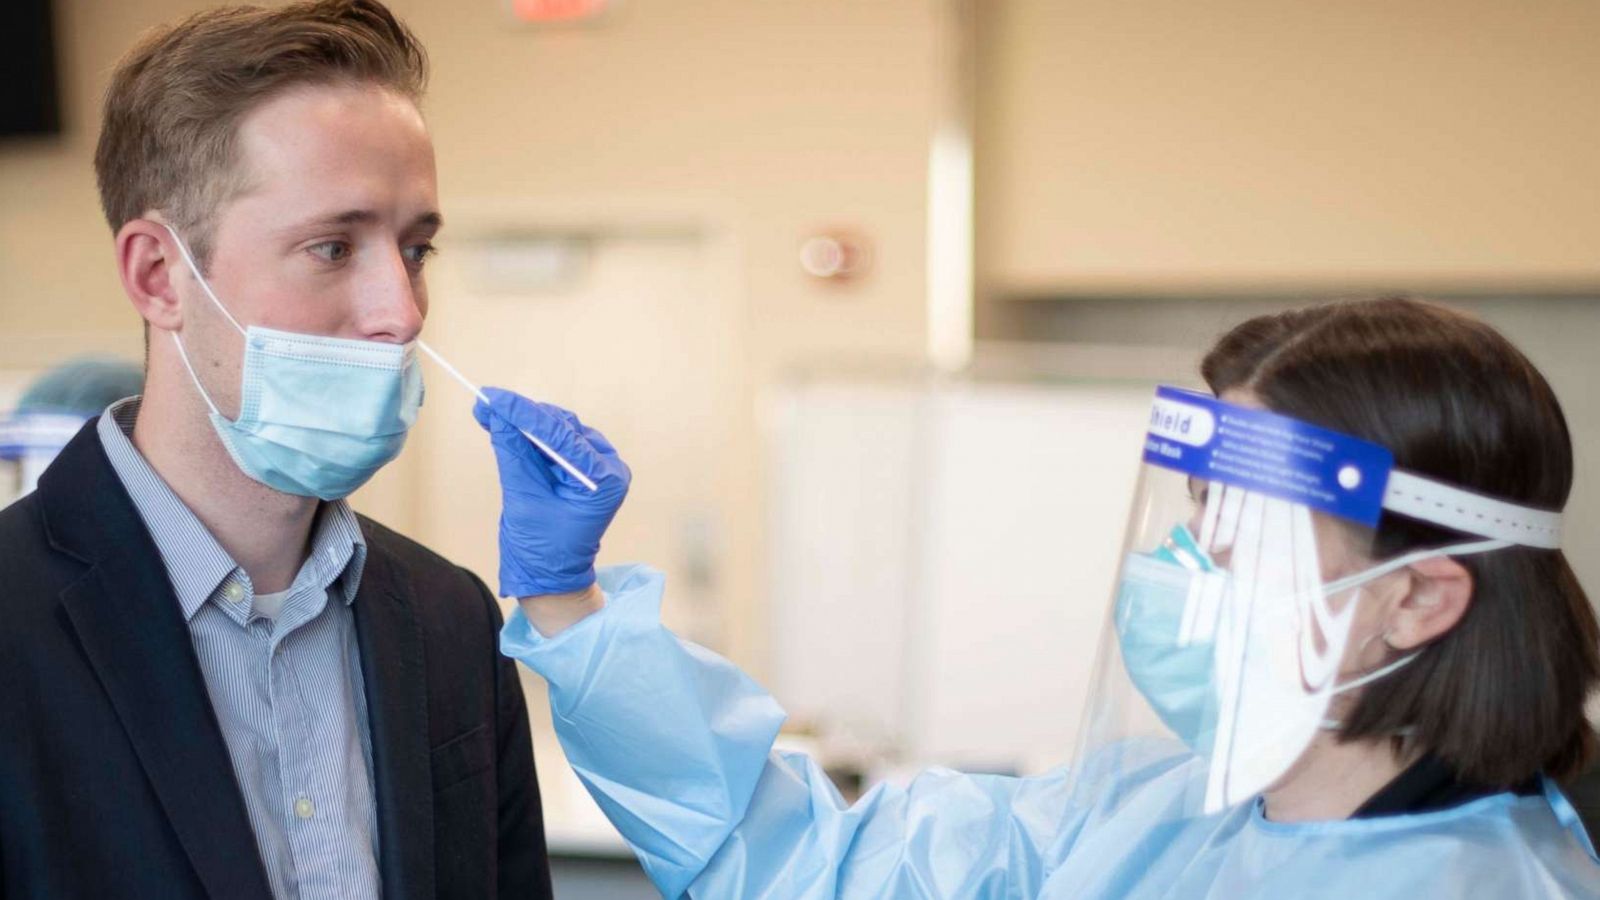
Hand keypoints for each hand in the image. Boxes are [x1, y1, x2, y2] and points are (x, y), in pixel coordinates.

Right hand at [473, 388, 630, 597]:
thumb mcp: (523, 499)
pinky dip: (530, 436)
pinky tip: (506, 427)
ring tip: (491, 414)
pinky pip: (555, 443)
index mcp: (604, 480)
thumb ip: (513, 454)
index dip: (524, 414)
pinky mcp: (582, 468)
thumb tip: (499, 414)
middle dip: (524, 417)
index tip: (494, 397)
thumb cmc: (542, 550)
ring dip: (525, 424)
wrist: (551, 577)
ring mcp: (597, 467)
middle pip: (562, 428)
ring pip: (558, 431)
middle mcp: (608, 468)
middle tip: (487, 405)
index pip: (561, 436)